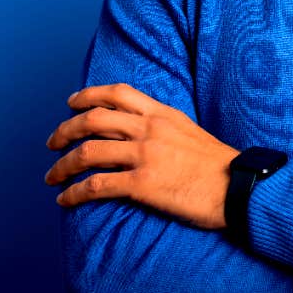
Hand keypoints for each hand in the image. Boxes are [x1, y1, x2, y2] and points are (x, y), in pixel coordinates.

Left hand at [44, 83, 239, 229]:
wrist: (240, 188)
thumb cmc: (219, 166)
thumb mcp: (191, 131)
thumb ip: (164, 127)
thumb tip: (143, 132)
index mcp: (162, 114)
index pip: (118, 93)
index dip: (88, 95)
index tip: (71, 103)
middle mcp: (150, 129)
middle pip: (93, 119)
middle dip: (65, 130)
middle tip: (52, 143)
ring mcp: (145, 156)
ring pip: (88, 152)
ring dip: (62, 165)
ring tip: (51, 176)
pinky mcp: (143, 185)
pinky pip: (97, 185)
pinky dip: (75, 192)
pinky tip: (66, 199)